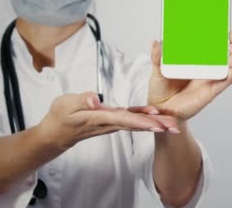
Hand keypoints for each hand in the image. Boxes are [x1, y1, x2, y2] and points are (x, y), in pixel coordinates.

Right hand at [38, 92, 179, 150]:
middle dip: (156, 125)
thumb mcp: (64, 104)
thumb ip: (80, 100)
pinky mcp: (112, 120)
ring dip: (155, 124)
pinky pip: (132, 119)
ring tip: (173, 124)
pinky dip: (145, 118)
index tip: (156, 123)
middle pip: (136, 124)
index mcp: (99, 118)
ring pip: (137, 123)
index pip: (123, 119)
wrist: (55, 133)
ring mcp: (111, 123)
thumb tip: (93, 98)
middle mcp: (109, 123)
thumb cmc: (59, 117)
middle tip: (175, 127)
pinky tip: (156, 115)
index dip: (140, 120)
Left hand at [148, 29, 231, 121]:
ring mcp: (212, 79)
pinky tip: (229, 70)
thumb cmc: (162, 86)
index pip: (221, 45)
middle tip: (231, 44)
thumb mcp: (158, 68)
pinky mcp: (211, 91)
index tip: (229, 31)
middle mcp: (210, 67)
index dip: (229, 37)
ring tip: (231, 57)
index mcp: (200, 58)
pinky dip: (230, 76)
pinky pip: (225, 83)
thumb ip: (157, 56)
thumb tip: (155, 41)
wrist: (161, 107)